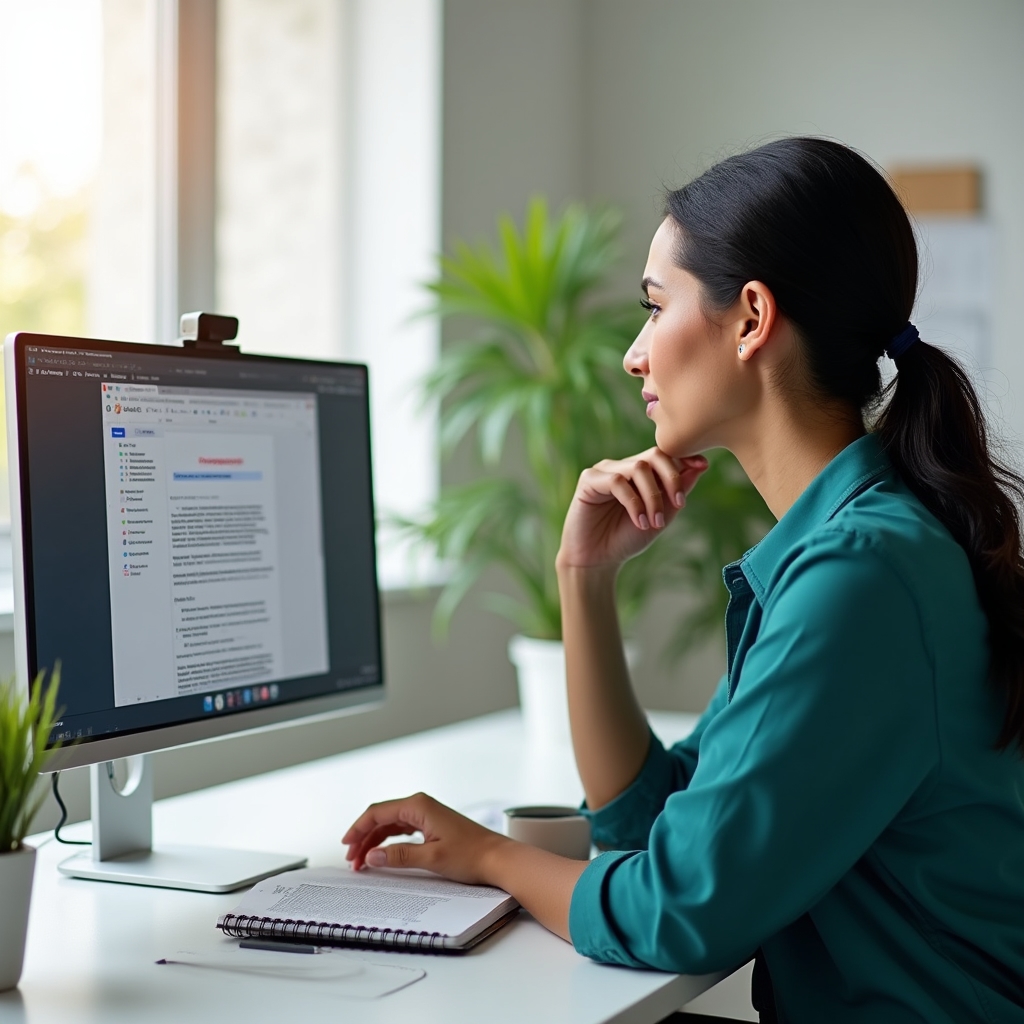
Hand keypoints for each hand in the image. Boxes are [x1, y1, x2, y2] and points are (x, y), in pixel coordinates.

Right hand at [343, 792, 507, 884]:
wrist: (498, 858)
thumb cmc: (471, 855)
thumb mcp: (431, 858)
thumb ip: (399, 856)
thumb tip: (372, 856)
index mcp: (419, 806)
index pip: (378, 812)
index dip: (358, 828)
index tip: (346, 845)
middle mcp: (421, 806)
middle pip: (382, 817)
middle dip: (364, 837)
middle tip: (352, 860)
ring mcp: (427, 815)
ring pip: (391, 824)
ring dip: (375, 841)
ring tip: (363, 862)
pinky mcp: (433, 825)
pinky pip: (403, 829)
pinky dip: (389, 841)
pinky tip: (383, 854)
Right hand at [556, 448, 707, 570]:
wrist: (598, 560)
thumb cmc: (627, 539)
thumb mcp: (661, 516)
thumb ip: (677, 492)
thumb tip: (700, 466)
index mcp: (641, 474)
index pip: (665, 455)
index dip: (684, 457)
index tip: (702, 465)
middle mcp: (623, 467)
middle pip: (654, 455)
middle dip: (672, 477)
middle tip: (679, 504)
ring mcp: (605, 471)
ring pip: (638, 468)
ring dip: (653, 497)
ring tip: (655, 523)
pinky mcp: (588, 479)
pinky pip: (617, 481)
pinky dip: (633, 503)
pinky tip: (639, 522)